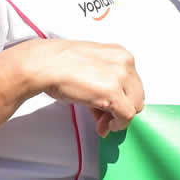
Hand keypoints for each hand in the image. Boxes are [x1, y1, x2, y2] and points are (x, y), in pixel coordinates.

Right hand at [29, 40, 144, 136]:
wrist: (42, 64)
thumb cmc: (56, 62)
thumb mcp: (87, 65)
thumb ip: (102, 80)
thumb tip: (105, 102)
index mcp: (119, 53)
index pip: (132, 81)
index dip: (121, 97)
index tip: (108, 106)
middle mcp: (124, 63)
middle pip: (137, 94)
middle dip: (121, 108)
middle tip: (103, 118)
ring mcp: (120, 78)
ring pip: (135, 106)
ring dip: (119, 117)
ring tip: (102, 123)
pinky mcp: (113, 94)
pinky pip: (126, 115)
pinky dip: (119, 124)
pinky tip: (106, 126)